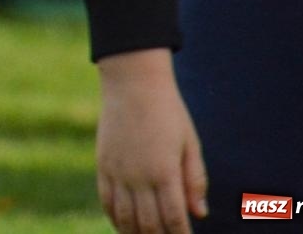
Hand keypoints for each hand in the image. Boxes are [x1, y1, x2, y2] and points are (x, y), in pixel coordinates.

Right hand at [95, 49, 209, 233]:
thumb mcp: (190, 143)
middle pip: (149, 224)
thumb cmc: (168, 111)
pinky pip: (106, 200)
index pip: (174, 218)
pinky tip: (124, 226)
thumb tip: (200, 213)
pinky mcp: (102, 164)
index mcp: (164, 171)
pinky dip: (115, 218)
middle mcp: (138, 176)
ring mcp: (117, 171)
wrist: (132, 83)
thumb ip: (195, 180)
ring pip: (125, 218)